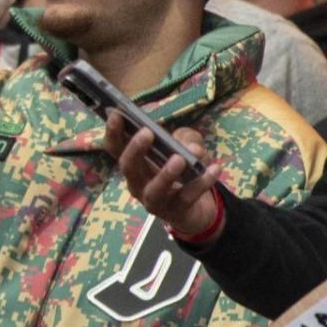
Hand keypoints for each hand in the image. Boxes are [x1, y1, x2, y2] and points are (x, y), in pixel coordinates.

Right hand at [111, 113, 222, 237]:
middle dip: (135, 150)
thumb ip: (186, 139)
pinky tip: (215, 169)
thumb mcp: (185, 146)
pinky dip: (201, 183)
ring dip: (165, 173)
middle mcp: (137, 183)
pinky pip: (187, 197)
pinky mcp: (175, 212)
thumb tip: (191, 148)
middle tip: (147, 132)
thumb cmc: (182, 171)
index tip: (116, 114)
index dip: (112, 132)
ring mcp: (154, 200)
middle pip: (128, 168)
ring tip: (179, 159)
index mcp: (133, 164)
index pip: (114, 148)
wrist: (195, 209)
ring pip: (154, 189)